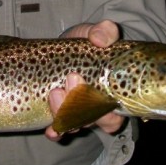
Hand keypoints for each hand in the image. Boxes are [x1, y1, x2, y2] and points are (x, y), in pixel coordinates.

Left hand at [45, 20, 125, 140]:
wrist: (70, 47)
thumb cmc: (89, 43)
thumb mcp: (98, 33)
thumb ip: (104, 31)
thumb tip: (100, 39)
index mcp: (114, 93)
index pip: (115, 114)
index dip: (104, 111)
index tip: (88, 88)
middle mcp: (98, 108)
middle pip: (93, 120)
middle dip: (79, 105)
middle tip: (71, 79)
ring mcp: (79, 112)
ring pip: (75, 125)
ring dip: (64, 113)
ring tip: (54, 93)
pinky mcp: (61, 113)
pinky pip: (60, 132)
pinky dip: (56, 133)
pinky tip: (50, 130)